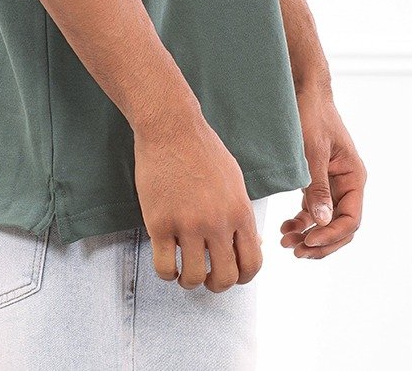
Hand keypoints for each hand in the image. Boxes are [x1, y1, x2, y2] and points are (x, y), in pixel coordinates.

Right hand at [133, 106, 263, 293]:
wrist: (171, 127)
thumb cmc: (203, 149)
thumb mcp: (235, 180)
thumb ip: (241, 213)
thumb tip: (252, 243)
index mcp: (240, 211)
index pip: (252, 264)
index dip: (242, 277)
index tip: (231, 273)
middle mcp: (217, 222)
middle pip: (225, 277)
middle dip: (216, 284)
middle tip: (207, 276)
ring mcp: (187, 224)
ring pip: (193, 278)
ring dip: (189, 281)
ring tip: (183, 271)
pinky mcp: (159, 223)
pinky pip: (164, 267)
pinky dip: (166, 274)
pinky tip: (166, 262)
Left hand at [279, 83, 366, 258]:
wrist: (303, 90)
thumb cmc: (312, 114)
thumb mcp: (313, 150)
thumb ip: (318, 186)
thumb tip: (322, 220)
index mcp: (354, 177)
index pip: (350, 219)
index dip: (331, 235)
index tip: (308, 242)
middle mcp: (347, 183)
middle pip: (341, 226)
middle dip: (321, 242)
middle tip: (297, 251)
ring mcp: (333, 183)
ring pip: (326, 221)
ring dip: (309, 235)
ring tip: (287, 243)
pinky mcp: (318, 181)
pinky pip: (314, 210)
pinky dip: (302, 222)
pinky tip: (286, 228)